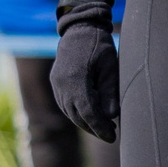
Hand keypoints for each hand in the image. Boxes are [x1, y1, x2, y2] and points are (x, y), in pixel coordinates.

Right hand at [51, 0, 120, 141]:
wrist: (79, 29)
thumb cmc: (100, 46)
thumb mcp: (111, 67)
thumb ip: (110, 92)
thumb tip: (111, 116)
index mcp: (76, 80)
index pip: (88, 112)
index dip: (100, 127)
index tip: (113, 137)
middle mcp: (62, 84)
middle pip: (77, 115)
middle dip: (94, 128)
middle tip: (111, 135)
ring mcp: (56, 84)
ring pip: (69, 112)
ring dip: (85, 122)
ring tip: (103, 127)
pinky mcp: (55, 82)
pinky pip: (64, 104)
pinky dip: (76, 113)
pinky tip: (89, 116)